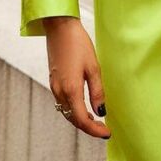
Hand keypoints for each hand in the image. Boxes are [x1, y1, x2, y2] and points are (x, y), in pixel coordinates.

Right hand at [44, 16, 110, 139]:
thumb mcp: (93, 67)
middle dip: (88, 127)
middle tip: (104, 129)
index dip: (94, 130)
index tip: (107, 133)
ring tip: (96, 120)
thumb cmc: (78, 44)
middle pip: (73, 119)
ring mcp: (54, 86)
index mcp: (70, 89)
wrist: (59, 28)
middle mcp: (59, 91)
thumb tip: (101, 111)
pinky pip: (63, 103)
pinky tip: (83, 106)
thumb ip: (97, 91)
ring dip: (80, 119)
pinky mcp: (53, 81)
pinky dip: (73, 109)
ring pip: (66, 112)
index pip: (81, 120)